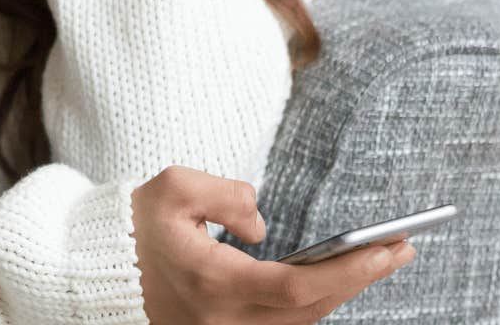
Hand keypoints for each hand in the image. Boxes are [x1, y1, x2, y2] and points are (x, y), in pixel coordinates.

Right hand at [131, 165, 415, 323]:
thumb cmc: (133, 225)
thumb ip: (227, 195)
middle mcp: (224, 322)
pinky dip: (315, 303)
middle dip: (360, 280)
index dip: (348, 272)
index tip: (388, 248)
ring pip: (300, 324)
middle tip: (403, 247)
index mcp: (214, 284)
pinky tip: (338, 276)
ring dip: (342, 293)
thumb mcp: (174, 188)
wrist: (96, 272)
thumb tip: (263, 224)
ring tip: (380, 258)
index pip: (296, 288)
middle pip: (309, 312)